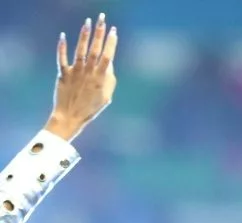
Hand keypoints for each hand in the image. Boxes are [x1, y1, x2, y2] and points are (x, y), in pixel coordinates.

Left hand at [45, 13, 117, 141]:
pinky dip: (61, 46)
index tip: (113, 30)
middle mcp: (88, 72)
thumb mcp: (107, 96)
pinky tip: (63, 35)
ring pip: (80, 50)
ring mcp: (75, 72)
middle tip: (102, 19)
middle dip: (99, 33)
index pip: (107, 56)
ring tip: (87, 22)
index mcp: (101, 78)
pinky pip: (62, 58)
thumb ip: (109, 79)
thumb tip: (109, 63)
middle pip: (95, 49)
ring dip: (84, 35)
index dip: (111, 42)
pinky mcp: (63, 74)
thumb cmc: (91, 108)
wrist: (70, 117)